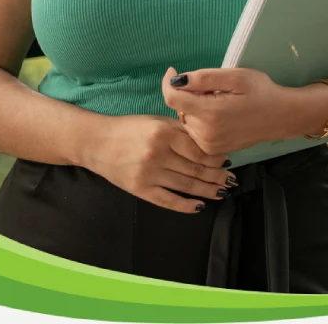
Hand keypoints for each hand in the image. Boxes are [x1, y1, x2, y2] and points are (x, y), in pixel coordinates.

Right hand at [83, 114, 238, 213]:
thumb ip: (181, 129)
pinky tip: (199, 206)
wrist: (95, 142)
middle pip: (195, 169)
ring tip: (223, 191)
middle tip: (232, 179)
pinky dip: (185, 205)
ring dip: (208, 190)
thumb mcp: (157, 121)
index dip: (216, 157)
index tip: (228, 159)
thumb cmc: (129, 128)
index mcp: (163, 133)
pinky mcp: (139, 189)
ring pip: (186, 186)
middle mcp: (157, 154)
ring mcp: (148, 174)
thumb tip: (209, 138)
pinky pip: (168, 200)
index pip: (198, 149)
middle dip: (217, 175)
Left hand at [162, 66, 319, 154]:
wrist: (282, 117)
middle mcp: (205, 134)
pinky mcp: (212, 150)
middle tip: (214, 89)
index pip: (172, 98)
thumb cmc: (262, 92)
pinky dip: (201, 120)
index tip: (173, 72)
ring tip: (219, 101)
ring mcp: (208, 145)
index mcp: (210, 113)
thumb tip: (176, 81)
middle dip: (189, 95)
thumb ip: (204, 78)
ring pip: (187, 120)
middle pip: (180, 109)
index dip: (168, 83)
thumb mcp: (236, 77)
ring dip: (195, 108)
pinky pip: (195, 131)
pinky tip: (219, 115)